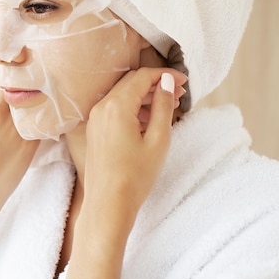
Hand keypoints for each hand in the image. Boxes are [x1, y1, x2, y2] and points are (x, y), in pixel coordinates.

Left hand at [54, 68, 186, 278]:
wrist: (108, 204)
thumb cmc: (135, 176)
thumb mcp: (158, 140)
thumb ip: (162, 106)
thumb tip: (165, 83)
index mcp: (116, 106)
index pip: (142, 77)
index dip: (165, 75)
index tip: (184, 81)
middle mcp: (100, 108)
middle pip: (130, 83)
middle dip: (155, 83)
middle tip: (179, 92)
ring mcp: (94, 119)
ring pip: (122, 96)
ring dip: (144, 96)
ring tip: (169, 104)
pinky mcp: (94, 131)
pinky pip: (114, 109)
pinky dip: (132, 108)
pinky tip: (150, 118)